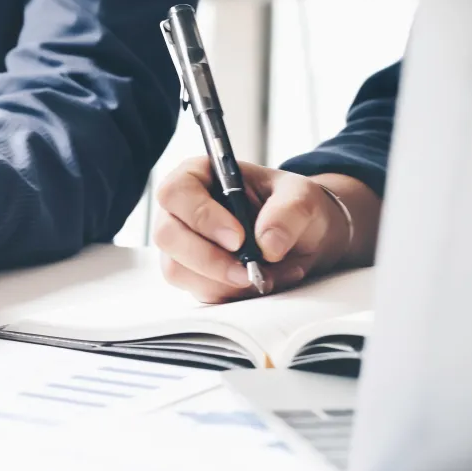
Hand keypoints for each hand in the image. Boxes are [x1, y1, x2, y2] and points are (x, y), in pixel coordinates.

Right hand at [153, 157, 360, 302]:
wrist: (303, 238)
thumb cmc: (293, 206)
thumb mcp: (303, 196)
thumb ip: (289, 211)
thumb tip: (267, 243)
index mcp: (198, 176)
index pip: (176, 193)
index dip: (201, 216)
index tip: (238, 238)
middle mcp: (181, 211)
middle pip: (168, 236)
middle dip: (208, 259)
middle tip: (248, 271)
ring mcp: (183, 246)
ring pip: (178, 270)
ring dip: (223, 282)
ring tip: (267, 275)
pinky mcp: (194, 276)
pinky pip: (199, 292)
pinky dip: (234, 294)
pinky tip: (263, 281)